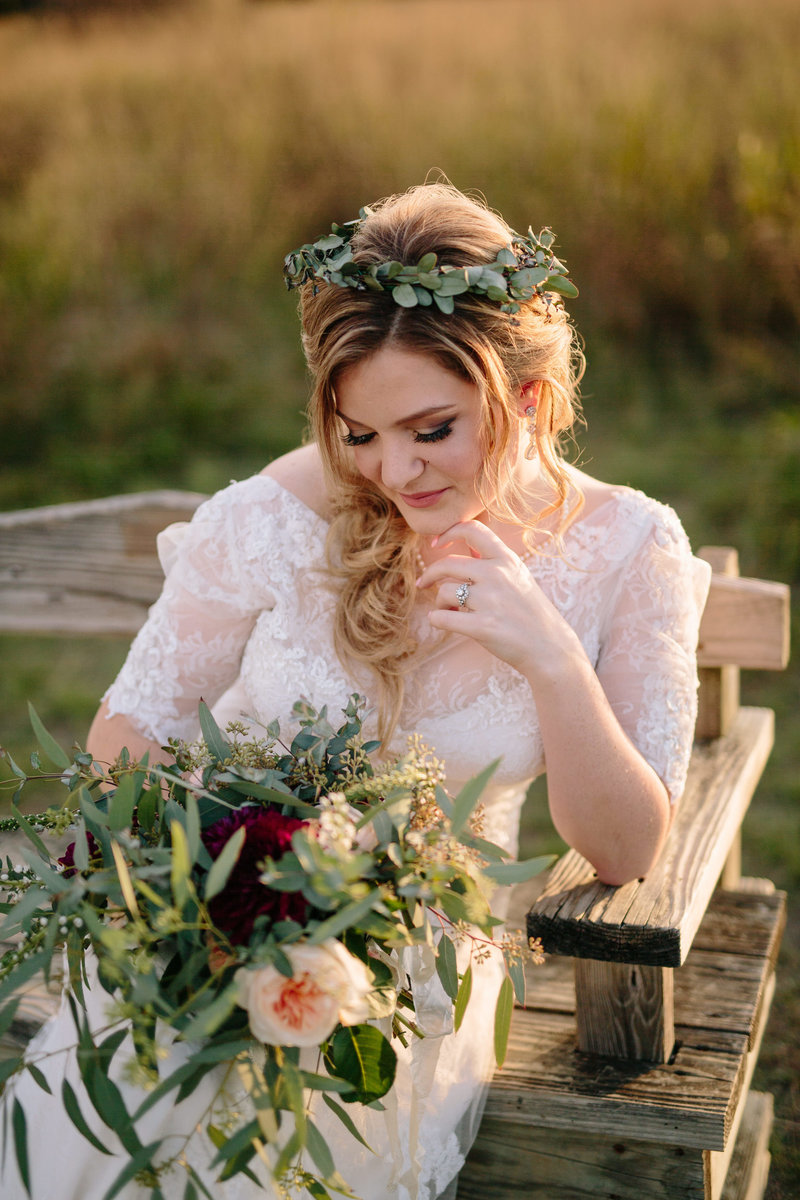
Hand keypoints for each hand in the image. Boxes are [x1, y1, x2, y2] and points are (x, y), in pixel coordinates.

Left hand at [416, 521, 578, 679]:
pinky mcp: (483, 627)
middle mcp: (498, 575)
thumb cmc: (529, 612)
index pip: (473, 529)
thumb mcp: (518, 576)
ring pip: (444, 592)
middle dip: (431, 574)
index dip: (448, 532)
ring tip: (448, 611)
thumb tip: (467, 542)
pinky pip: (442, 618)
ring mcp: (490, 601)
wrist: (549, 647)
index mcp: (507, 559)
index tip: (436, 544)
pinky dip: (436, 620)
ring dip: (439, 603)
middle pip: (448, 563)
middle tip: (425, 583)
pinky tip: (441, 621)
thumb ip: (493, 560)